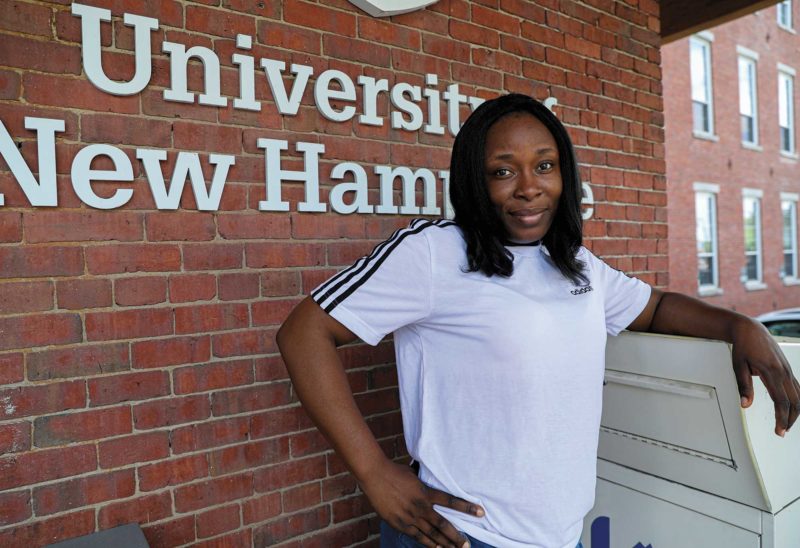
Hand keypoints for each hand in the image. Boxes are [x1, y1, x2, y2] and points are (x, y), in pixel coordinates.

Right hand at [359, 459, 483, 547]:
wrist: (375, 475)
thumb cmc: (395, 471)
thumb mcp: (414, 474)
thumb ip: (424, 481)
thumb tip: (432, 476)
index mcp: (426, 492)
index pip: (451, 501)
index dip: (467, 507)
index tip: (481, 513)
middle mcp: (420, 507)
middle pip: (443, 525)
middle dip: (456, 536)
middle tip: (467, 545)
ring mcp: (409, 517)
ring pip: (431, 534)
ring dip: (444, 543)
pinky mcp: (399, 523)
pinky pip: (417, 536)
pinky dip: (428, 543)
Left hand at [731, 317, 799, 435]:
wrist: (751, 330)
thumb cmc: (743, 346)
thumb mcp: (738, 366)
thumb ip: (743, 386)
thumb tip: (745, 404)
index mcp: (771, 372)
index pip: (780, 401)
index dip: (781, 418)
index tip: (779, 430)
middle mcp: (783, 372)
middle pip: (794, 402)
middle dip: (790, 419)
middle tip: (782, 431)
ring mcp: (787, 370)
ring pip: (799, 396)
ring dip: (795, 411)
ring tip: (787, 423)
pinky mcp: (787, 369)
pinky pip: (797, 388)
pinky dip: (797, 400)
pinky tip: (793, 408)